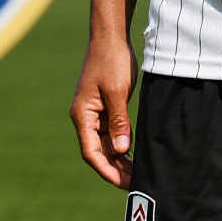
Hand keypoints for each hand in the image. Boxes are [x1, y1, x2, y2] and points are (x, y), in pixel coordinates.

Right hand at [71, 38, 135, 187]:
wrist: (111, 37)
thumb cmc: (112, 60)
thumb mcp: (117, 92)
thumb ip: (118, 122)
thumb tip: (120, 150)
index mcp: (83, 115)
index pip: (91, 152)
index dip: (106, 170)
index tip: (123, 183)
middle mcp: (85, 118)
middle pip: (98, 152)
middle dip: (115, 169)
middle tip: (137, 182)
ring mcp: (95, 113)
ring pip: (105, 145)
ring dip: (119, 159)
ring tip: (138, 173)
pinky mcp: (105, 108)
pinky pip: (111, 133)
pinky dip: (121, 145)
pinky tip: (135, 155)